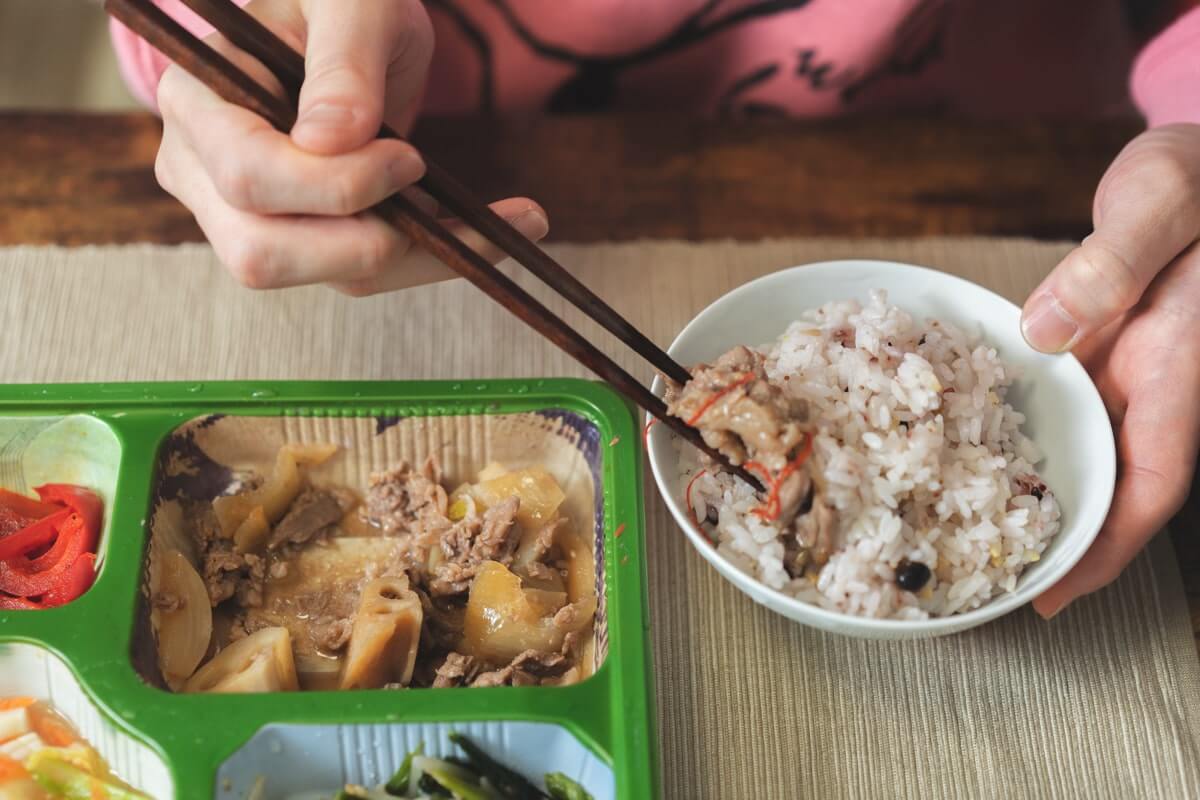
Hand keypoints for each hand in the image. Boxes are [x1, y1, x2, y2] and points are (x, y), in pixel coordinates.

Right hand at [154, 0, 547, 294]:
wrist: (345, 21)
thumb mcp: (351, 1)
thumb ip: (343, 61)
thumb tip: (328, 143)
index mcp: (199, 100)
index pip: (249, 175)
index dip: (334, 185)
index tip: (409, 157)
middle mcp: (202, 170)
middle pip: (263, 252)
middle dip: (366, 241)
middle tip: (435, 196)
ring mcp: (244, 214)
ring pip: (320, 277)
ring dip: (417, 261)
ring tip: (505, 224)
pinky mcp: (301, 237)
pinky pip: (360, 272)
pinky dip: (430, 259)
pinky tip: (494, 233)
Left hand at [1021, 123, 1199, 617]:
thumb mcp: (1161, 201)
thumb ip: (1110, 265)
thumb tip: (1044, 331)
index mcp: (1180, 366)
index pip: (1153, 483)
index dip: (1108, 549)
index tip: (1059, 596)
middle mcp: (1153, 380)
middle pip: (1111, 483)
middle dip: (1062, 540)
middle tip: (994, 582)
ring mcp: (1125, 365)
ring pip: (1083, 448)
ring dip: (1040, 491)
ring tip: (970, 530)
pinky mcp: (1100, 341)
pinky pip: (1063, 402)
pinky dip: (1025, 430)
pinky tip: (973, 441)